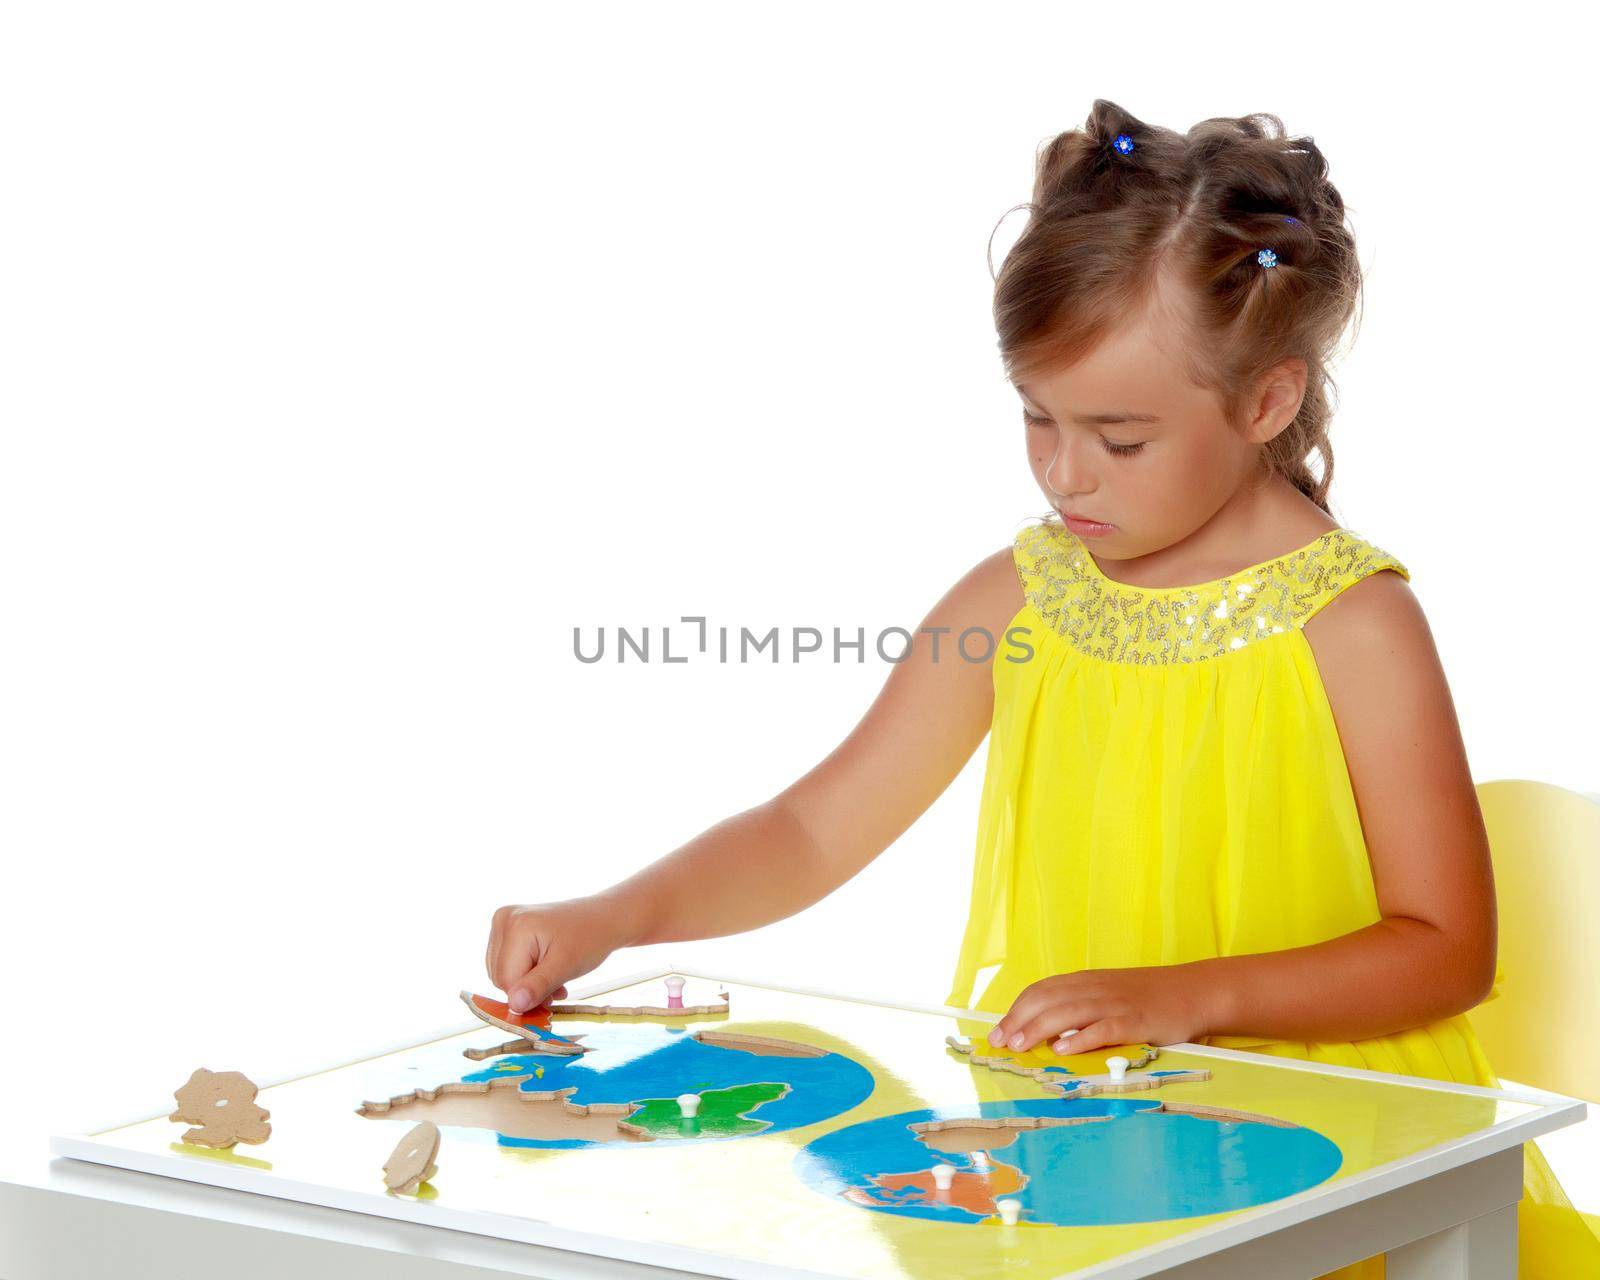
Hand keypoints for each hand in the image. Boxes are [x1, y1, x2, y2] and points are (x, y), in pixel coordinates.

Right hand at [485, 894, 634, 1013]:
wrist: (601, 917)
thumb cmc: (589, 938)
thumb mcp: (566, 966)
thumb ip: (538, 986)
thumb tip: (514, 1005)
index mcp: (516, 926)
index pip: (506, 980)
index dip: (528, 995)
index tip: (554, 996)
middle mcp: (504, 920)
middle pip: (500, 977)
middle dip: (528, 989)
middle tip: (558, 987)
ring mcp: (504, 922)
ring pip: (501, 973)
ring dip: (528, 984)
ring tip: (554, 976)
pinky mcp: (507, 928)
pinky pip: (505, 963)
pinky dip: (526, 973)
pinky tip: (546, 969)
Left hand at [985, 963, 1220, 1058]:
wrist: (1193, 991)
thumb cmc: (1148, 998)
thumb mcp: (1108, 995)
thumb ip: (1081, 1007)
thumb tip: (1046, 1034)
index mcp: (1086, 982)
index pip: (1041, 990)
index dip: (1016, 1010)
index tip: (998, 1032)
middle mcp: (1095, 988)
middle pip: (1047, 1000)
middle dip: (1019, 1021)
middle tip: (1000, 1043)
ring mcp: (1115, 1003)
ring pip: (1068, 1012)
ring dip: (1039, 1029)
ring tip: (1019, 1046)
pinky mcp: (1135, 1020)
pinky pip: (1104, 1028)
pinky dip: (1081, 1038)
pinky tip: (1064, 1049)